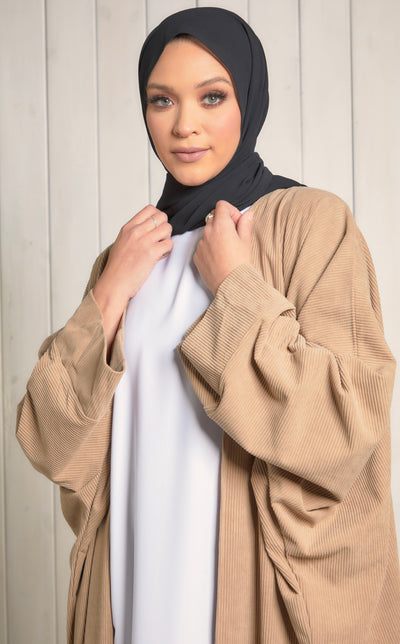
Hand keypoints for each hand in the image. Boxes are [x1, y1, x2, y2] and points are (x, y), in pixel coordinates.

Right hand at [93, 205, 172, 353]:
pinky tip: (159, 257)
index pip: (150, 209)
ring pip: (168, 229)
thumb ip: (134, 233)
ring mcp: (144, 241)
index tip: (156, 228)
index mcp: (128, 227)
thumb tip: (149, 229)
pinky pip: (169, 244)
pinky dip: (167, 251)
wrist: (114, 284)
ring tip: (159, 249)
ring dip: (167, 239)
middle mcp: (136, 231)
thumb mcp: (122, 243)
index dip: (157, 217)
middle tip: (159, 240)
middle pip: (162, 217)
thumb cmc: (117, 268)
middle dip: (164, 228)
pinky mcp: (151, 253)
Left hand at [193, 200, 252, 294]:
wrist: (230, 285)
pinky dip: (210, 248)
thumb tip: (248, 213)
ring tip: (227, 250)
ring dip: (216, 236)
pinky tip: (220, 259)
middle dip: (224, 223)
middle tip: (234, 236)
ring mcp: (200, 244)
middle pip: (214, 218)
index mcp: (221, 225)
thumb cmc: (240, 263)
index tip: (237, 222)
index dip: (231, 211)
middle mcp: (207, 232)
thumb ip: (245, 223)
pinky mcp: (196, 256)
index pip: (222, 205)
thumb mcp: (246, 241)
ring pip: (208, 233)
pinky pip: (203, 246)